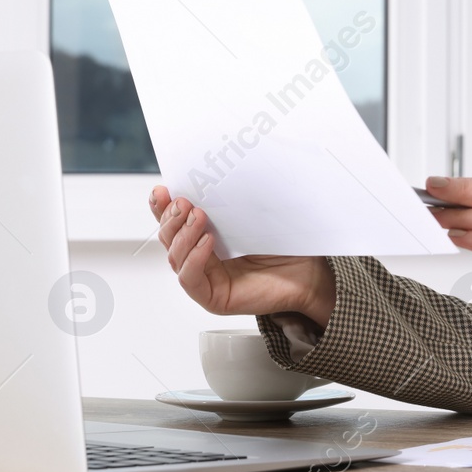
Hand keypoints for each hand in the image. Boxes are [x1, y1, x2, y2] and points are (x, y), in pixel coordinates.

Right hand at [150, 186, 335, 328]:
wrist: (309, 272)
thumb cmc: (286, 244)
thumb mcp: (256, 215)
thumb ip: (234, 201)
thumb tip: (217, 174)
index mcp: (206, 236)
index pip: (174, 222)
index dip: (162, 206)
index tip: (162, 189)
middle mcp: (201, 258)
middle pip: (168, 238)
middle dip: (171, 218)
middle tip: (184, 202)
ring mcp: (206, 278)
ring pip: (176, 257)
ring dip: (183, 235)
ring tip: (198, 217)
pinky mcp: (213, 297)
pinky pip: (190, 279)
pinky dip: (194, 259)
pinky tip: (207, 243)